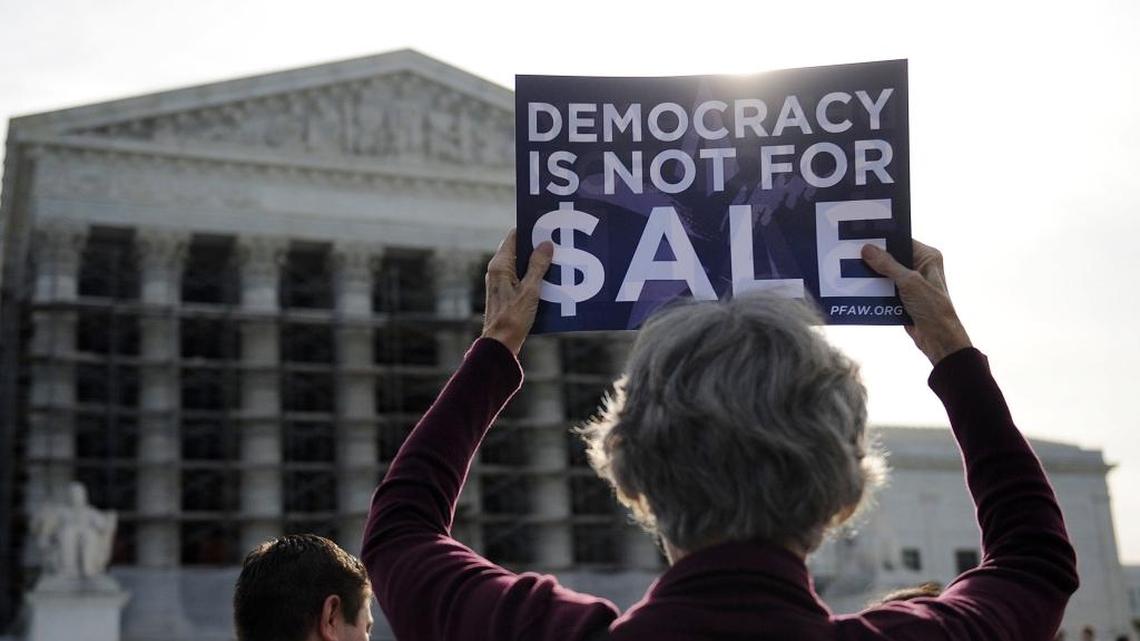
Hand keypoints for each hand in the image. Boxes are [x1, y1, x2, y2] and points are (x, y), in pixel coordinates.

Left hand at [481, 228, 553, 354]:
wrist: (500, 344)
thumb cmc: (512, 318)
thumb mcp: (530, 290)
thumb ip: (538, 266)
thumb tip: (545, 245)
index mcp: (500, 265)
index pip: (514, 236)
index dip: (529, 230)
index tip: (546, 226)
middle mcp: (497, 271)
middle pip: (518, 249)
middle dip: (536, 246)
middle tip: (556, 242)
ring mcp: (501, 282)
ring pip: (521, 264)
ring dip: (537, 263)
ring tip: (557, 260)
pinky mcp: (507, 293)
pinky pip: (522, 277)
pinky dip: (534, 276)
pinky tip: (550, 280)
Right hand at [861, 240, 972, 365]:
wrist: (938, 339)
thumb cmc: (933, 308)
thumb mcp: (909, 282)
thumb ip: (887, 265)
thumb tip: (868, 249)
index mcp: (928, 257)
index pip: (901, 241)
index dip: (883, 239)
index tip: (863, 237)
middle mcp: (920, 266)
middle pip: (891, 257)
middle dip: (874, 258)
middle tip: (852, 253)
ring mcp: (910, 282)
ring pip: (885, 273)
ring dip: (872, 275)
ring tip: (851, 270)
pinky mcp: (902, 296)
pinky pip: (883, 288)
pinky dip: (873, 289)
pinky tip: (858, 287)